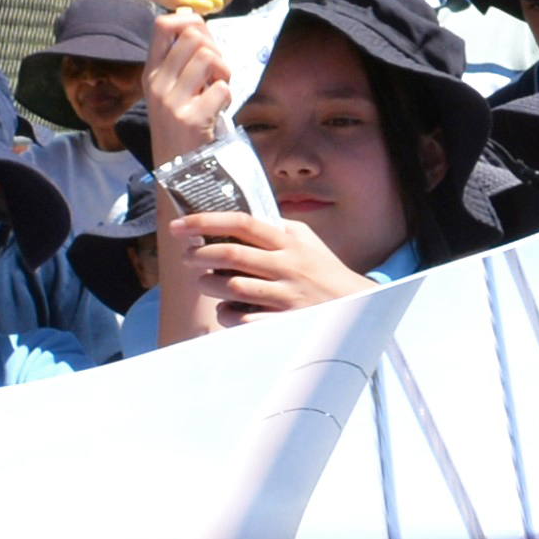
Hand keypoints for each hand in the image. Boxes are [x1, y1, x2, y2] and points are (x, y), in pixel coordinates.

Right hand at [147, 0, 245, 157]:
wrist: (177, 172)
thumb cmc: (181, 127)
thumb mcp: (170, 91)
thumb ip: (180, 60)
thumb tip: (193, 18)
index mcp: (151, 72)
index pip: (161, 25)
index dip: (189, 21)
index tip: (204, 36)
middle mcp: (156, 83)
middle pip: (192, 36)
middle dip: (215, 47)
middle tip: (217, 70)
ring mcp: (172, 101)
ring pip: (208, 57)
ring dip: (223, 70)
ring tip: (219, 88)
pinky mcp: (191, 119)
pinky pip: (222, 88)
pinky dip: (227, 96)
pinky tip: (218, 110)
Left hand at [167, 209, 373, 331]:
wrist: (357, 307)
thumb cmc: (326, 272)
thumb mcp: (308, 242)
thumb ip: (279, 227)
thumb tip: (246, 216)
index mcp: (288, 243)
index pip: (242, 223)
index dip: (205, 222)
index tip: (180, 226)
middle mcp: (287, 266)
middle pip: (231, 255)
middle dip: (200, 255)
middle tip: (188, 258)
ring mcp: (286, 296)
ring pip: (233, 288)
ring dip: (210, 286)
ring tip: (206, 283)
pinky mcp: (285, 322)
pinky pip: (243, 320)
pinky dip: (227, 315)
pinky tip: (226, 311)